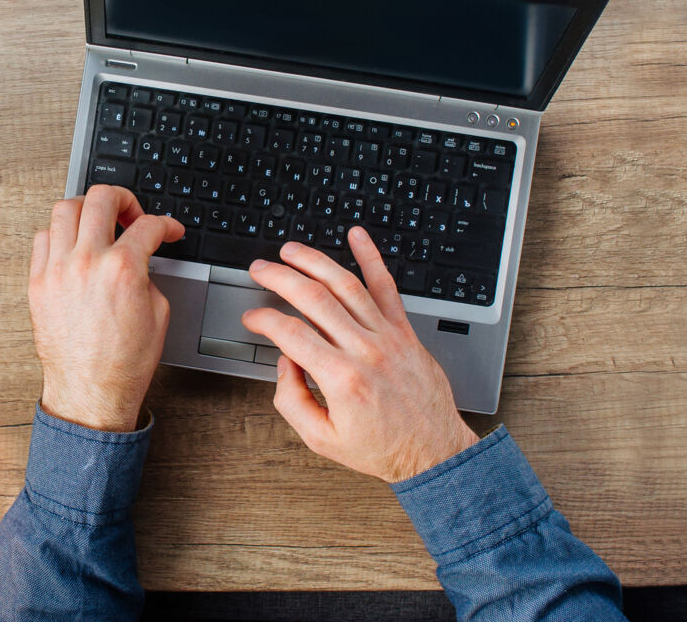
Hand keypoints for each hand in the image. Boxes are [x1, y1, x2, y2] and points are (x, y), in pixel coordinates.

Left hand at [29, 185, 185, 431]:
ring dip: (87, 209)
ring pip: (64, 209)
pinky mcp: (37, 283)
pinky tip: (72, 245)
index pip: (148, 225)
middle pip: (101, 198)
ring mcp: (57, 270)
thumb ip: (150, 274)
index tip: (168, 231)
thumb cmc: (123, 363)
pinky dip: (59, 234)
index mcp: (122, 269)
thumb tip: (142, 258)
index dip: (166, 224)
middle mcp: (86, 263)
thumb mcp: (158, 312)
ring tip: (98, 223)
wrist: (91, 392)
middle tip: (131, 213)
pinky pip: (42, 238)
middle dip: (124, 198)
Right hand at [241, 227, 478, 482]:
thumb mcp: (322, 439)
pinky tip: (358, 236)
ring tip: (291, 250)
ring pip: (346, 285)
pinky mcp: (404, 331)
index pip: (290, 333)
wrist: (434, 451)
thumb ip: (292, 400)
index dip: (263, 320)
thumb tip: (284, 364)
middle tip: (260, 269)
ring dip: (314, 261)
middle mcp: (365, 350)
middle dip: (279, 277)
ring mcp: (387, 336)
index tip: (252, 318)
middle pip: (313, 298)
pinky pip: (387, 287)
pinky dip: (372, 257)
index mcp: (341, 378)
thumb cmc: (382, 448)